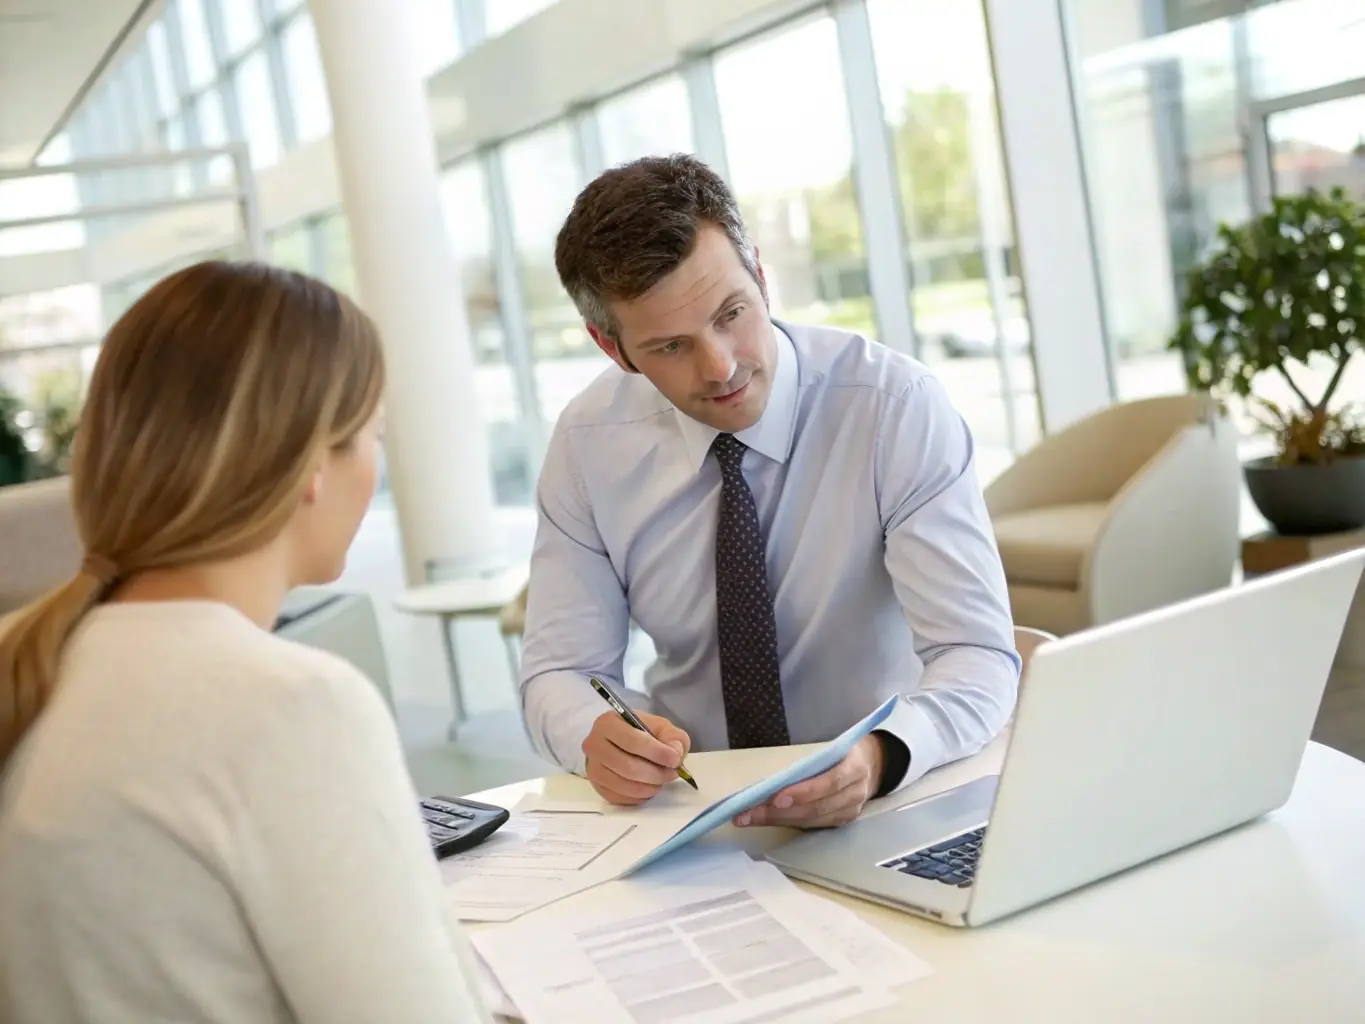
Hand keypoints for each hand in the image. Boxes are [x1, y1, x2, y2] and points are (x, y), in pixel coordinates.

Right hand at [583, 710, 691, 805]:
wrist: (619, 743)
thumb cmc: (640, 732)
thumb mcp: (659, 726)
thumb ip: (672, 736)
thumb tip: (675, 752)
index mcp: (607, 723)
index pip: (632, 741)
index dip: (657, 753)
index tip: (675, 759)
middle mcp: (594, 745)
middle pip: (628, 767)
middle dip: (656, 773)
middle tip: (672, 773)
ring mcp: (593, 769)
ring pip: (625, 785)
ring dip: (650, 787)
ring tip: (662, 780)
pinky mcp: (597, 787)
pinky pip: (621, 799)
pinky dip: (640, 797)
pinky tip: (649, 787)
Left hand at [733, 734, 885, 828]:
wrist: (872, 765)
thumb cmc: (844, 751)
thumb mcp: (834, 746)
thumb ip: (813, 760)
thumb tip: (774, 777)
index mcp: (855, 767)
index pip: (829, 782)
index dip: (803, 792)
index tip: (775, 798)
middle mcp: (855, 793)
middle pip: (815, 807)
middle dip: (778, 812)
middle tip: (747, 812)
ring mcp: (850, 811)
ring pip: (811, 820)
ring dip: (777, 820)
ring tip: (749, 817)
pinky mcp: (842, 822)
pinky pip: (812, 825)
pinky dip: (788, 822)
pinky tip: (768, 819)